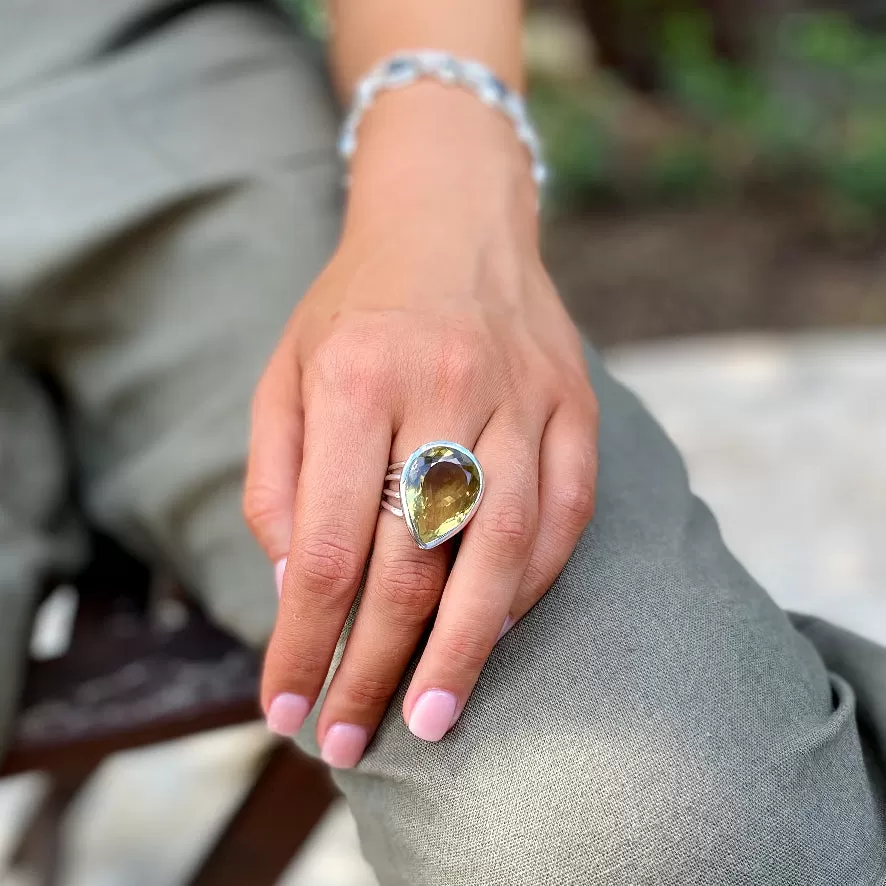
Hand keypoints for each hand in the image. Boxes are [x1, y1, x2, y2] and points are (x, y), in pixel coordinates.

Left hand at [244, 84, 597, 767]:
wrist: (452, 220)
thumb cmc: (355, 306)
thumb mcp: (285, 373)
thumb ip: (279, 481)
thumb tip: (296, 587)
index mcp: (354, 379)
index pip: (326, 547)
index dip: (303, 641)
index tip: (286, 706)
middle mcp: (443, 388)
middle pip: (411, 565)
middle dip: (375, 667)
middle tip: (349, 739)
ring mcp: (521, 397)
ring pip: (500, 552)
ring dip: (463, 650)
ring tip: (433, 719)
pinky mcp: (574, 406)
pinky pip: (564, 515)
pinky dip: (529, 586)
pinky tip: (493, 631)